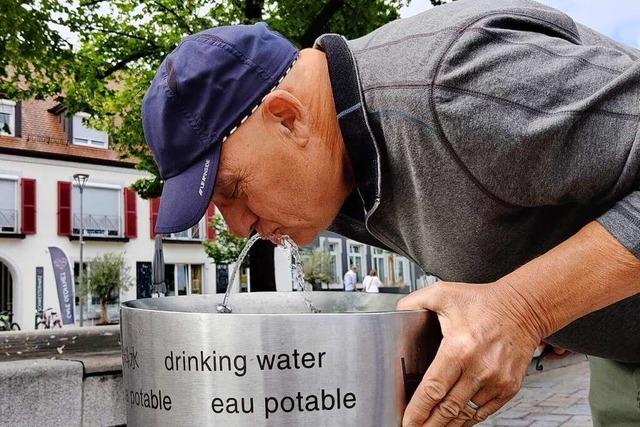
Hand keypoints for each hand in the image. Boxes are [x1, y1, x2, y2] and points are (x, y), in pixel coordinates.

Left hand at [397, 281, 544, 425]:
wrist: (524, 307)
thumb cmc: (484, 301)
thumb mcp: (443, 294)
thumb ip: (414, 302)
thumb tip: (396, 314)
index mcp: (459, 348)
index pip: (433, 389)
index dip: (418, 410)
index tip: (407, 420)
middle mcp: (479, 368)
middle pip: (447, 408)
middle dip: (428, 424)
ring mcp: (496, 381)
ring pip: (466, 414)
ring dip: (447, 424)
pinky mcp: (509, 387)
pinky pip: (484, 411)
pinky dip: (468, 419)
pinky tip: (456, 420)